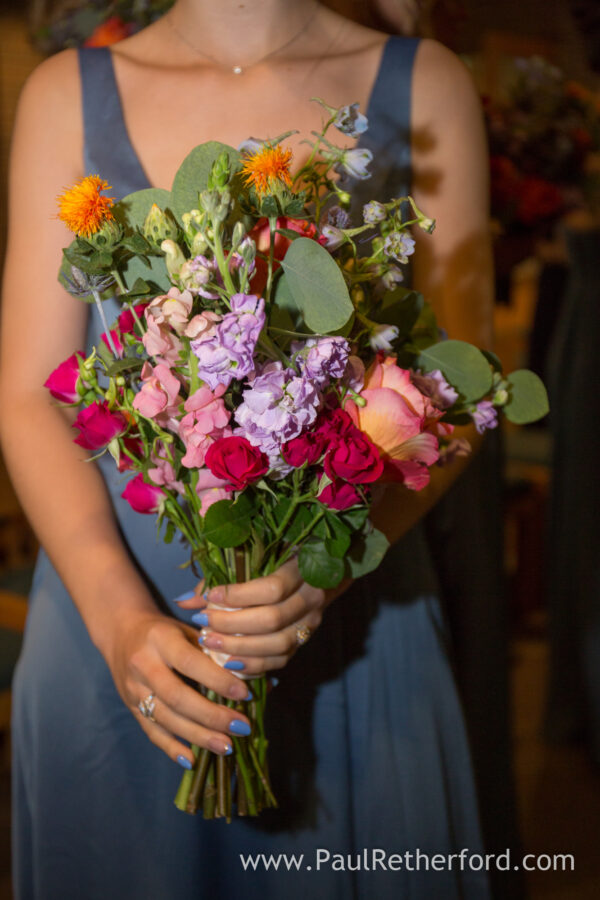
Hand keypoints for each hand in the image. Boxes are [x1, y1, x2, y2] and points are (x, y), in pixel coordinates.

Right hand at [104, 606, 252, 768]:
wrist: (121, 629)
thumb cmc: (166, 630)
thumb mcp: (188, 629)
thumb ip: (217, 652)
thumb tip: (259, 676)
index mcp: (160, 639)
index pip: (190, 663)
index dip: (218, 680)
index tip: (246, 694)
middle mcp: (143, 665)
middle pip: (177, 697)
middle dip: (211, 716)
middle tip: (241, 727)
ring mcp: (133, 689)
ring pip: (165, 718)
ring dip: (198, 736)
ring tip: (226, 746)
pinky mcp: (130, 707)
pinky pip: (151, 731)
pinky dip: (172, 748)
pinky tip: (193, 760)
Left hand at [178, 558, 347, 674]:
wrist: (317, 576)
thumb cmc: (278, 562)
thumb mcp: (256, 559)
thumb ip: (221, 577)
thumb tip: (185, 601)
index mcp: (301, 570)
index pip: (272, 588)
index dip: (239, 595)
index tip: (210, 597)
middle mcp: (311, 598)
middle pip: (272, 619)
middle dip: (233, 625)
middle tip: (203, 624)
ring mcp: (311, 623)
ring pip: (278, 644)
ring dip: (240, 648)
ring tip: (210, 643)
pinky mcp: (304, 642)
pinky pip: (280, 661)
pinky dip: (253, 665)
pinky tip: (228, 662)